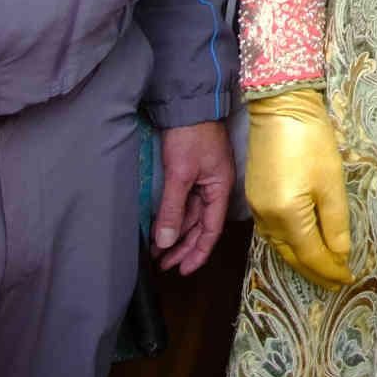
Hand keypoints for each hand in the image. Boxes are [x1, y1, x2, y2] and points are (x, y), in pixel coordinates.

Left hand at [154, 118, 233, 274]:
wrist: (188, 104)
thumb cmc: (190, 137)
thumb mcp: (180, 174)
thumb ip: (172, 209)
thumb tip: (166, 243)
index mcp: (220, 188)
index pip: (212, 229)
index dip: (198, 252)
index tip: (183, 271)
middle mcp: (214, 187)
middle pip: (201, 225)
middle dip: (183, 247)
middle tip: (163, 266)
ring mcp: (203, 180)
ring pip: (190, 216)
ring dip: (175, 234)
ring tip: (157, 252)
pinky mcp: (190, 173)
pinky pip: (183, 203)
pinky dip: (172, 217)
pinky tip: (160, 228)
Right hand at [244, 87, 351, 286]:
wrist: (280, 106)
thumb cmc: (311, 140)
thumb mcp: (331, 181)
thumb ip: (336, 222)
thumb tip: (340, 253)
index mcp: (286, 215)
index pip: (311, 254)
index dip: (330, 269)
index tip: (348, 279)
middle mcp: (266, 217)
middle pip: (292, 254)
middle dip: (315, 270)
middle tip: (335, 281)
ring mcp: (257, 206)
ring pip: (280, 244)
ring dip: (301, 258)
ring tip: (322, 267)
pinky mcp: (255, 195)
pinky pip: (272, 230)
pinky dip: (289, 241)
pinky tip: (300, 242)